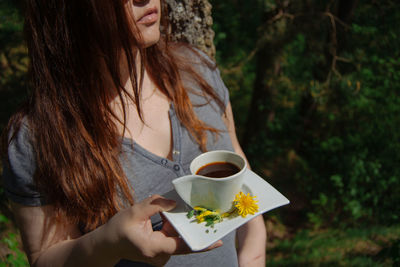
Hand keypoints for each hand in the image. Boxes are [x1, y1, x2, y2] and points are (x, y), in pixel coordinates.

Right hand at [103, 195, 221, 265]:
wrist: (108, 244)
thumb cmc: (118, 229)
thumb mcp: (134, 212)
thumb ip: (155, 204)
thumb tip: (174, 202)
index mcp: (154, 247)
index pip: (182, 246)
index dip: (201, 243)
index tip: (217, 240)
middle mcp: (160, 255)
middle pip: (184, 242)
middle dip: (195, 228)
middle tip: (209, 214)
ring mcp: (160, 256)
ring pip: (179, 240)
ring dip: (184, 226)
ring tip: (190, 212)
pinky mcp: (161, 252)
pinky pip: (174, 239)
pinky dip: (176, 228)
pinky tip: (176, 217)